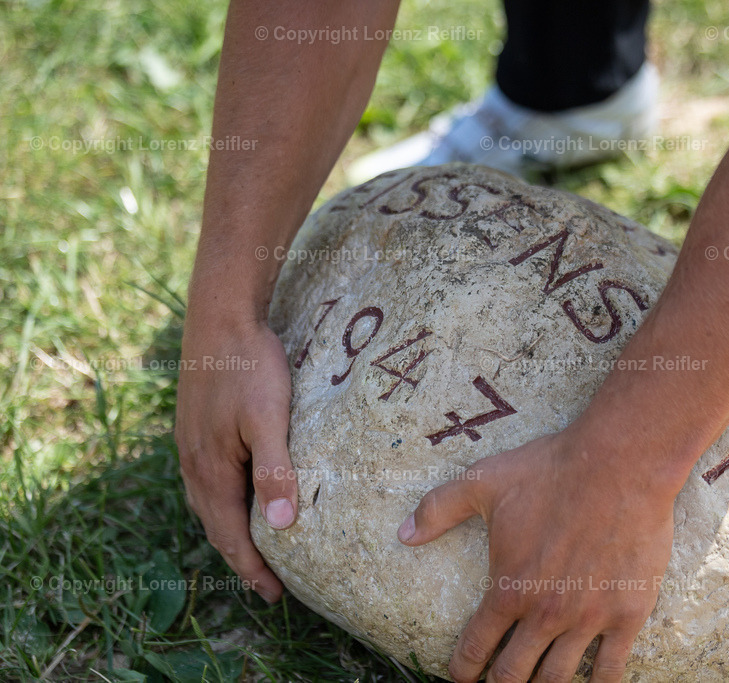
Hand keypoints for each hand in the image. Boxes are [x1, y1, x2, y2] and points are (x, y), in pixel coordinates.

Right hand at [175, 314, 296, 601]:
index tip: (274, 594)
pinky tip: (243, 496)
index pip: (231, 535)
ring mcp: (192, 447)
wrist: (221, 319)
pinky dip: (226, 503)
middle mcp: (195, 465)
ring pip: (211, 505)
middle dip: (242, 557)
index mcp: (212, 470)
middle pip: (217, 526)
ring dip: (233, 531)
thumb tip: (282, 526)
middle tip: (270, 583)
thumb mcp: (268, 418)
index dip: (252, 568)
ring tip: (258, 547)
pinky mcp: (197, 430)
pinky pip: (209, 482)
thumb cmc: (249, 367)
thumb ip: (275, 470)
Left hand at [398, 426, 676, 681]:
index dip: (463, 669)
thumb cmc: (551, 471)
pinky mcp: (628, 614)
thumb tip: (403, 533)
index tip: (461, 676)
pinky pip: (611, 670)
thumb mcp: (484, 481)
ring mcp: (588, 618)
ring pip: (557, 680)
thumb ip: (439, 508)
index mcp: (509, 588)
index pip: (476, 647)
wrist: (620, 464)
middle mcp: (545, 613)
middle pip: (514, 675)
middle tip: (497, 682)